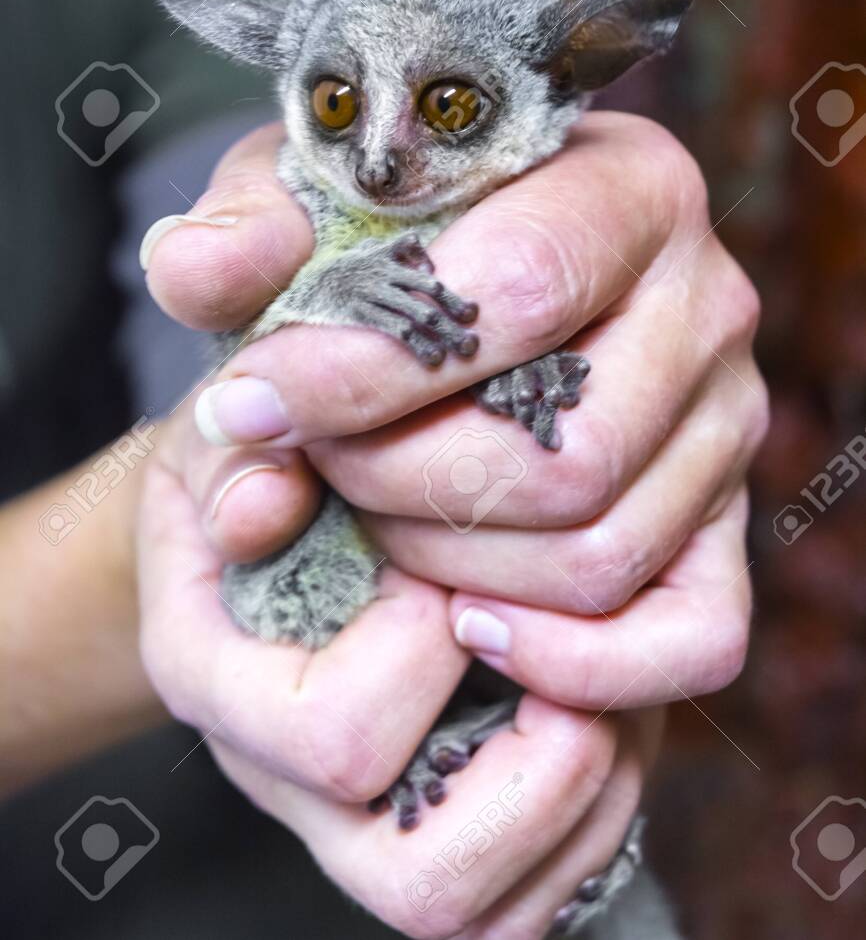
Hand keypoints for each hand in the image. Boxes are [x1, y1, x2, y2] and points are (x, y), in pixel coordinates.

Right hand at [135, 399, 661, 938]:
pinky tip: (604, 702)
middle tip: (558, 658)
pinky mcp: (438, 829)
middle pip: (424, 881)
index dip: (420, 653)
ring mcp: (362, 823)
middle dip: (539, 767)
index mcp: (221, 688)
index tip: (439, 566)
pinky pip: (538, 893)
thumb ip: (233, 464)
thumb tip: (263, 507)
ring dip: (592, 790)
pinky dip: (604, 805)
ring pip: (497, 910)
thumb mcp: (225, 442)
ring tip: (603, 681)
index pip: (334, 740)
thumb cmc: (259, 470)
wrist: (266, 516)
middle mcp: (287, 786)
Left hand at [145, 112, 766, 709]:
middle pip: (563, 454)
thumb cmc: (393, 245)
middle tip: (320, 464)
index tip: (252, 404)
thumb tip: (194, 269)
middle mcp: (707, 303)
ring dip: (448, 561)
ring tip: (371, 517)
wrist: (460, 301)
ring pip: (599, 552)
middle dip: (398, 481)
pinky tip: (466, 622)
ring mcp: (730, 424)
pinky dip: (571, 661)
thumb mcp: (312, 209)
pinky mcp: (729, 527)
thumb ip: (246, 232)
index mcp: (630, 187)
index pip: (515, 294)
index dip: (365, 371)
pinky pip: (689, 639)